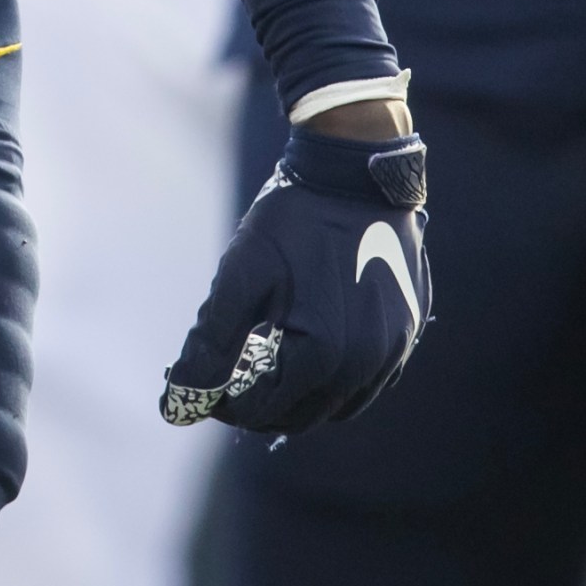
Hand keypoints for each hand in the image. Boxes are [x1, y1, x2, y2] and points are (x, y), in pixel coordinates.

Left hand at [162, 123, 427, 433]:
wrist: (353, 170)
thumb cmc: (292, 220)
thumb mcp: (241, 275)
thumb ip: (210, 344)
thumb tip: (176, 404)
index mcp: (325, 355)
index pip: (265, 409)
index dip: (226, 404)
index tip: (202, 385)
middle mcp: (368, 363)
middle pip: (303, 414)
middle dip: (261, 404)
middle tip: (231, 378)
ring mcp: (396, 349)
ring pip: (338, 403)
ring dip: (299, 396)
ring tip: (267, 365)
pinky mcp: (409, 330)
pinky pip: (370, 379)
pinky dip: (335, 380)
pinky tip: (308, 350)